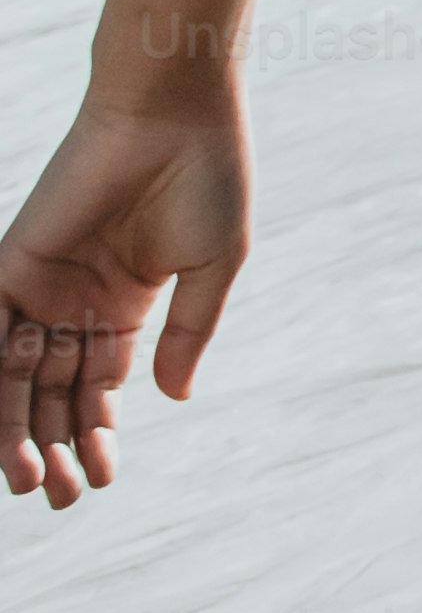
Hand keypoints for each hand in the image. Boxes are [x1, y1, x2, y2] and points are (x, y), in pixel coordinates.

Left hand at [3, 90, 250, 509]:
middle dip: (54, 448)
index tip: (104, 481)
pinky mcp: (10, 264)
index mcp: (125, 307)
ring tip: (30, 479)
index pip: (98, 389)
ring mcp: (39, 286)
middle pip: (50, 394)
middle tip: (60, 498)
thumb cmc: (206, 180)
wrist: (173, 114)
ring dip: (16, 431)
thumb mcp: (211, 269)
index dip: (99, 436)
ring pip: (13, 377)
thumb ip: (188, 333)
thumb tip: (173, 400)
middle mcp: (74, 304)